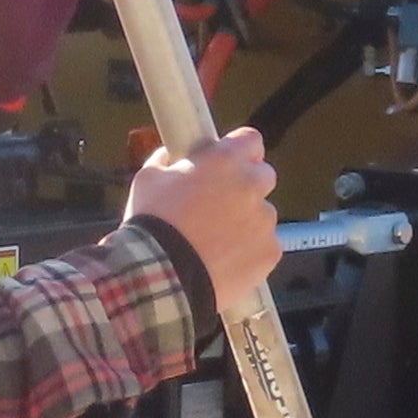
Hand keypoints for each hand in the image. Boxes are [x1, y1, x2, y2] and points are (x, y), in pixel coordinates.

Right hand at [124, 128, 281, 307]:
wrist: (159, 276)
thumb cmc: (152, 225)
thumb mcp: (148, 179)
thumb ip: (168, 160)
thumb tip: (173, 156)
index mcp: (223, 161)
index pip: (250, 141)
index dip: (240, 151)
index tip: (231, 162)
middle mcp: (250, 186)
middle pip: (263, 176)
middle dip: (246, 186)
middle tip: (220, 204)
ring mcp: (264, 221)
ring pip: (263, 215)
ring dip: (246, 222)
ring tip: (215, 241)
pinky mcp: (269, 252)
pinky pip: (265, 246)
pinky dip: (249, 252)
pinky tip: (224, 260)